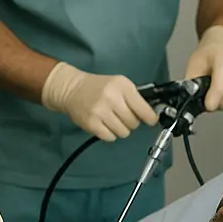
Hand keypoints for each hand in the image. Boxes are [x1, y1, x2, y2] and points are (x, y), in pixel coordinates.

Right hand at [41, 62, 157, 141]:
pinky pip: (110, 137)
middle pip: (134, 123)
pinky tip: (104, 124)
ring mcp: (101, 112)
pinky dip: (110, 134)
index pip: (143, 108)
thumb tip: (150, 115)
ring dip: (121, 129)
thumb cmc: (99, 87)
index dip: (149, 117)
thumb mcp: (119, 84)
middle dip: (131, 122)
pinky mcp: (91, 124)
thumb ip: (134, 97)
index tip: (150, 120)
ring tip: (112, 120)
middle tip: (123, 116)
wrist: (72, 89)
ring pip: (124, 132)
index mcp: (122, 86)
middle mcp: (112, 98)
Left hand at [185, 25, 222, 112]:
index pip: (221, 86)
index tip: (207, 106)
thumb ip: (191, 83)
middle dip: (216, 103)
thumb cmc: (207, 56)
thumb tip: (189, 100)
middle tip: (206, 99)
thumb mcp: (193, 65)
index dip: (213, 99)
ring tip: (215, 96)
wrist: (222, 46)